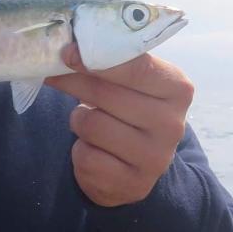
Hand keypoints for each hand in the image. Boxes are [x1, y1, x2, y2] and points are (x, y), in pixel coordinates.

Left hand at [44, 43, 193, 206]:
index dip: (95, 58)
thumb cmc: (126, 105)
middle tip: (54, 75)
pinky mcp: (133, 184)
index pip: (135, 67)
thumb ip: (109, 61)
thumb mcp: (129, 81)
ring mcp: (156, 158)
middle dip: (73, 83)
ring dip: (79, 120)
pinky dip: (80, 150)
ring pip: (91, 125)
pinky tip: (93, 149)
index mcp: (177, 89)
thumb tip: (68, 48)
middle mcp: (173, 124)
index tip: (67, 52)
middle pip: (105, 95)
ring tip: (88, 120)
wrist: (135, 162)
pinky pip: (86, 158)